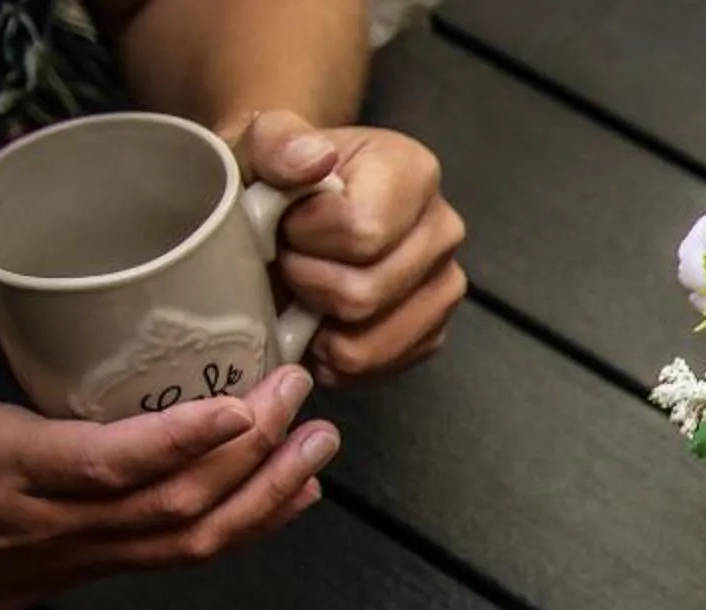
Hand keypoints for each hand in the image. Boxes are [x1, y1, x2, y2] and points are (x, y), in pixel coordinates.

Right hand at [0, 185, 335, 609]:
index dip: (184, 440)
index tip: (243, 405)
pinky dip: (250, 526)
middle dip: (255, 457)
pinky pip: (189, 556)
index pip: (114, 463)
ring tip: (321, 445)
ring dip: (269, 496)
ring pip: (196, 540)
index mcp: (12, 467)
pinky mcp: (106, 570)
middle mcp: (61, 522)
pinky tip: (293, 494)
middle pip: (180, 504)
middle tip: (303, 398)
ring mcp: (90, 554)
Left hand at [234, 110, 467, 384]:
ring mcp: (444, 289)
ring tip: (302, 289)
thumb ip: (276, 142)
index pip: (361, 232)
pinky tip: (317, 321)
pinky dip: (331, 356)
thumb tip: (313, 160)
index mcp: (414, 173)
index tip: (285, 221)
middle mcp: (443, 232)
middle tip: (287, 258)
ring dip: (316, 326)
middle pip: (363, 294)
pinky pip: (373, 370)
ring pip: (366, 345)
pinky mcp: (431, 334)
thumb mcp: (261, 143)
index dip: (304, 238)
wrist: (294, 201)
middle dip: (306, 284)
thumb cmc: (279, 174)